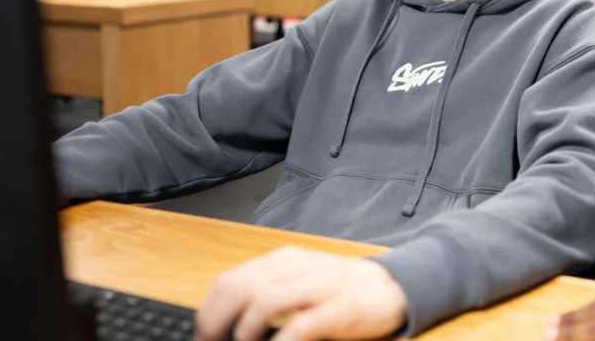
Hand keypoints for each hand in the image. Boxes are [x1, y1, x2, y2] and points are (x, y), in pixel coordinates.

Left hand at [195, 246, 407, 340]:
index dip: (209, 311)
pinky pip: (301, 324)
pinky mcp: (340, 308)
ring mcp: (320, 286)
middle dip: (218, 323)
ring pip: (265, 301)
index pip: (230, 280)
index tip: (204, 334)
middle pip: (241, 289)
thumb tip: (224, 319)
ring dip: (245, 331)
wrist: (390, 287)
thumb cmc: (339, 289)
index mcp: (284, 261)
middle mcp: (298, 268)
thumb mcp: (299, 280)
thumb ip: (267, 291)